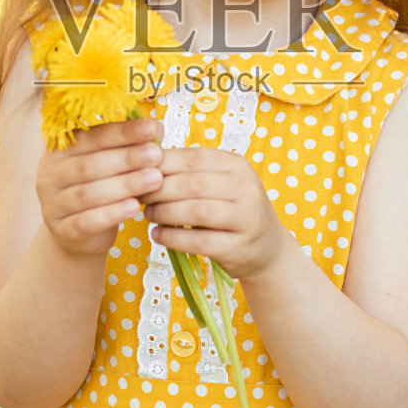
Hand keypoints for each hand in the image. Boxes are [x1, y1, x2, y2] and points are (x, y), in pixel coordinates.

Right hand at [36, 117, 164, 258]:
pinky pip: (86, 222)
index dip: (123, 132)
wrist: (79, 232)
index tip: (152, 128)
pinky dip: (111, 214)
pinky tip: (134, 208)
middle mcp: (50, 173)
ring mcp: (52, 204)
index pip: (92, 136)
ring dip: (124, 185)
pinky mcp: (62, 230)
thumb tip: (155, 128)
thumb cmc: (99, 188)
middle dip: (126, 158)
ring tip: (154, 179)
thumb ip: (127, 145)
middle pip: (89, 165)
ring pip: (87, 194)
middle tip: (156, 155)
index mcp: (60, 149)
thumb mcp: (110, 164)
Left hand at [142, 147, 291, 281]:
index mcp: (238, 166)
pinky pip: (198, 241)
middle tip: (139, 196)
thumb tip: (145, 164)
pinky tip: (158, 236)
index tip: (139, 170)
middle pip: (192, 184)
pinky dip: (172, 238)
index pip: (194, 157)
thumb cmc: (233, 211)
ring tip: (148, 214)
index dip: (163, 163)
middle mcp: (246, 189)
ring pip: (196, 212)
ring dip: (164, 213)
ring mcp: (246, 219)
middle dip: (159, 189)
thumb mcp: (220, 184)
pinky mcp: (239, 247)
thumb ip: (190, 173)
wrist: (268, 249)